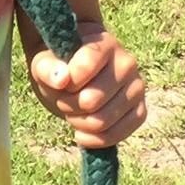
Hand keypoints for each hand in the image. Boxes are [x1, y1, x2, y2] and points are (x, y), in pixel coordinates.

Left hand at [28, 25, 146, 149]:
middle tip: (64, 99)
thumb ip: (47, 68)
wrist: (77, 76)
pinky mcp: (140, 111)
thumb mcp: (44, 63)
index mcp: (104, 44)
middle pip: (91, 100)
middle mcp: (127, 64)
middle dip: (69, 105)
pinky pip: (119, 134)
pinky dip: (96, 139)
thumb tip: (61, 79)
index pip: (84, 68)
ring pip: (102, 121)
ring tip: (73, 111)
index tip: (61, 81)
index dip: (65, 83)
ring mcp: (136, 88)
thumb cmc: (60, 66)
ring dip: (79, 122)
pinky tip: (82, 132)